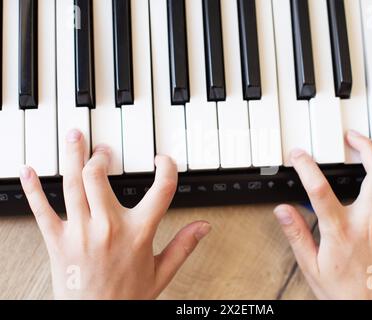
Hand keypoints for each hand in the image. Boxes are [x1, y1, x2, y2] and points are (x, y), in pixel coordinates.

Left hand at [20, 129, 210, 298]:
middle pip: (100, 177)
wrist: (96, 319)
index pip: (162, 189)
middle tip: (103, 149)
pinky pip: (42, 209)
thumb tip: (203, 226)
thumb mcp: (161, 272)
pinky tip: (30, 170)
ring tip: (74, 137)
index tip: (163, 161)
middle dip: (101, 156)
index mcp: (138, 233)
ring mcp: (81, 232)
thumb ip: (183, 246)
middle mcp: (108, 228)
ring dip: (72, 156)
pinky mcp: (57, 241)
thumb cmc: (127, 298)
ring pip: (73, 184)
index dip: (167, 168)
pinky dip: (33, 188)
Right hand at [274, 125, 371, 299]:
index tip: (298, 154)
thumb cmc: (342, 290)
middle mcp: (369, 222)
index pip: (320, 190)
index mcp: (341, 230)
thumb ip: (297, 234)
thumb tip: (283, 211)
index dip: (307, 167)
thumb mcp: (310, 264)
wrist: (371, 310)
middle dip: (366, 148)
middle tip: (355, 136)